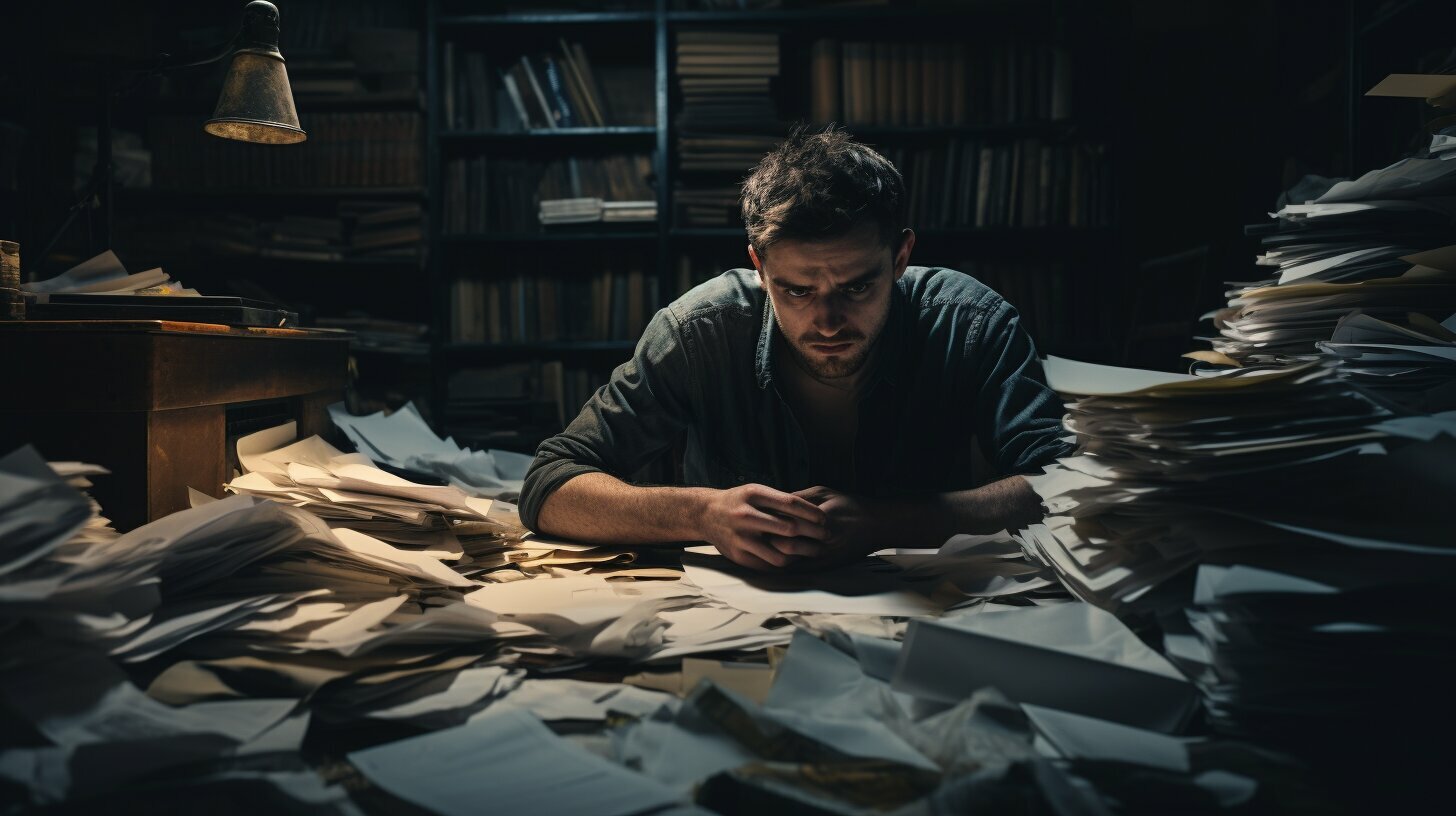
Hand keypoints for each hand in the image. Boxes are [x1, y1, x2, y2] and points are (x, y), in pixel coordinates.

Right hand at [701, 483, 827, 570]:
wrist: (706, 514)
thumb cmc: (739, 501)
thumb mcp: (756, 492)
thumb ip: (779, 501)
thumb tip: (813, 512)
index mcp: (753, 495)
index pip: (790, 503)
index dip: (812, 512)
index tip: (824, 518)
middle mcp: (746, 516)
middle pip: (789, 528)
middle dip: (813, 533)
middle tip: (826, 535)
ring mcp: (741, 538)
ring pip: (781, 553)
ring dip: (802, 553)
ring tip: (813, 550)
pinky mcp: (738, 556)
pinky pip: (769, 565)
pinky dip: (785, 562)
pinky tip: (795, 557)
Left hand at [769, 485, 884, 570]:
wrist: (876, 526)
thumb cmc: (850, 505)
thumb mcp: (824, 493)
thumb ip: (798, 498)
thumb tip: (772, 501)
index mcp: (818, 520)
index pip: (784, 521)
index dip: (768, 518)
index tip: (758, 512)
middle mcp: (820, 541)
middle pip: (782, 543)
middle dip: (767, 537)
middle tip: (756, 530)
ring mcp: (822, 558)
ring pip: (787, 560)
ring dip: (772, 553)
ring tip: (760, 543)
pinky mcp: (823, 568)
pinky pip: (796, 571)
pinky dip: (781, 565)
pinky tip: (771, 558)